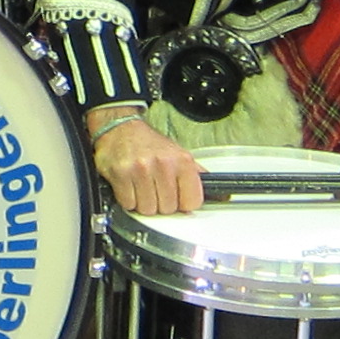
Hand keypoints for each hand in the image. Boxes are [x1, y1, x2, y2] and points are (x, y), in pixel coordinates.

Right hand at [90, 112, 204, 216]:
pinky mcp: (121, 173)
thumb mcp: (179, 154)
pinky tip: (130, 187)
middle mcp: (163, 163)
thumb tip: (219, 195)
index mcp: (182, 160)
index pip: (192, 202)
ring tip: (142, 187)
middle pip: (168, 209)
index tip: (178, 199)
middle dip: (161, 204)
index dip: (183, 204)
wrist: (120, 129)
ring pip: (148, 210)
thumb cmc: (149, 144)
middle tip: (155, 189)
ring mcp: (141, 169)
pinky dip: (128, 200)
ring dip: (143, 203)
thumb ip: (196, 176)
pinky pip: (129, 204)